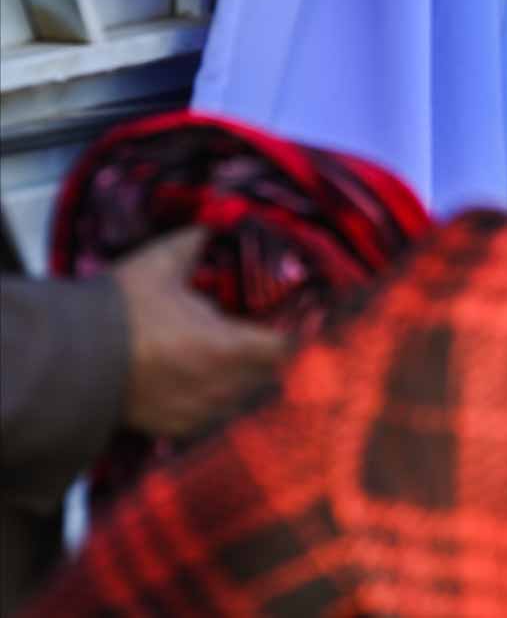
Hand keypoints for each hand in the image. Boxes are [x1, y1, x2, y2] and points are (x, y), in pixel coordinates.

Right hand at [112, 227, 288, 438]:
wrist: (66, 357)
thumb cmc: (120, 307)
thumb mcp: (162, 263)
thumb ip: (197, 241)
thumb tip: (217, 220)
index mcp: (227, 346)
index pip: (284, 347)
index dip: (295, 332)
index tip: (299, 320)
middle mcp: (220, 385)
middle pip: (269, 375)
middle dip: (271, 357)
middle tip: (268, 337)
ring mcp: (198, 411)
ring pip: (243, 399)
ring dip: (246, 381)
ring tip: (240, 360)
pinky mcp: (173, 428)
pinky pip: (213, 418)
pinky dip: (218, 402)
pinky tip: (210, 384)